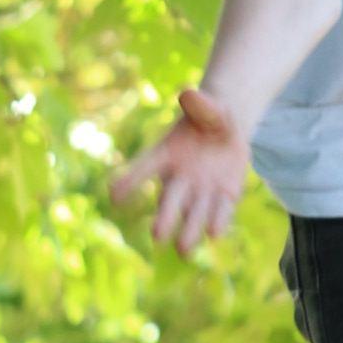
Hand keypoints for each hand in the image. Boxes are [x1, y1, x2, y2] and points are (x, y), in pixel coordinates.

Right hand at [110, 87, 250, 251]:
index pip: (145, 167)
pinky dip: (218, 222)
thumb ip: (200, 104)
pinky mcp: (224, 197)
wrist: (229, 130)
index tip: (114, 196)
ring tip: (185, 251)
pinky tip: (215, 235)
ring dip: (189, 230)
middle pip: (169, 200)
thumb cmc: (211, 115)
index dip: (130, 180)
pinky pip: (220, 212)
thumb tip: (188, 92)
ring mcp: (202, 190)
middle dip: (164, 218)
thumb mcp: (209, 106)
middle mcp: (180, 177)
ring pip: (193, 213)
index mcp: (167, 153)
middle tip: (157, 237)